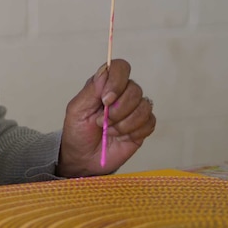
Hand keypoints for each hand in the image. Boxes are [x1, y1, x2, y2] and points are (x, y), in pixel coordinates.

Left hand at [56, 59, 155, 177]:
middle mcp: (122, 94)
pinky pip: (150, 122)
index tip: (106, 100)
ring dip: (126, 123)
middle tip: (103, 122)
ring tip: (110, 131)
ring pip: (144, 106)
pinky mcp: (143, 126)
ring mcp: (134, 110)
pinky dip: (134, 131)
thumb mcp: (77, 110)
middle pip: (135, 89)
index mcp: (104, 85)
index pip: (120, 67)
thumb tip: (105, 71)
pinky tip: (122, 137)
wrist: (83, 159)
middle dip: (119, 109)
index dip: (117, 81)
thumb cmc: (77, 132)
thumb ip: (91, 90)